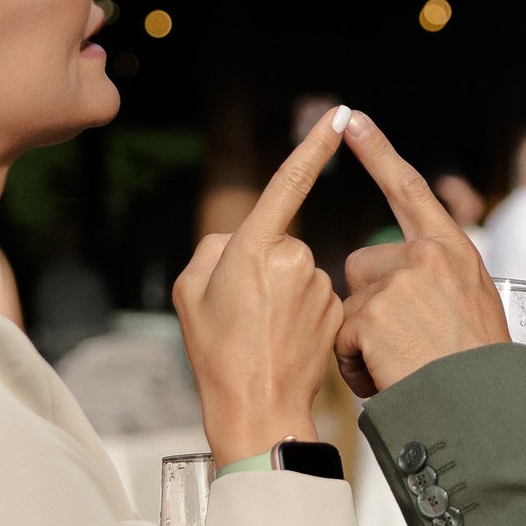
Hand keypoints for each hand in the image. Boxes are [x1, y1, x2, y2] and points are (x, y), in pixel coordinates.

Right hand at [174, 107, 346, 463]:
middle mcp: (292, 258)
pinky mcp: (335, 308)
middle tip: (243, 312)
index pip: (288, 184)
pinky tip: (286, 340)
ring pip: (298, 270)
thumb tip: (240, 240)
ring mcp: (318, 284)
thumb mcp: (188, 292)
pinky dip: (301, 311)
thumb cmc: (215, 352)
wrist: (256, 409)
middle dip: (262, 265)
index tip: (337, 115)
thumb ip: (213, 249)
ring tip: (262, 333)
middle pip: (278, 241)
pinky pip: (315, 294)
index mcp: (252, 249)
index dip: (313, 147)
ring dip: (282, 292)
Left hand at [334, 111, 507, 397]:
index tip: (352, 120)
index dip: (378, 153)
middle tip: (407, 345)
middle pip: (364, 265)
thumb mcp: (473, 307)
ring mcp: (399, 281)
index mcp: (454, 251)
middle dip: (370, 305)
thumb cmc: (480, 373)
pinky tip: (391, 377)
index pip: (409, 189)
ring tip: (404, 365)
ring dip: (362, 340)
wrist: (485, 412)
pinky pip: (342, 337)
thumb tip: (402, 280)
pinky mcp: (373, 312)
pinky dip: (357, 366)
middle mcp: (428, 255)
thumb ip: (438, 282)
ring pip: (350, 304)